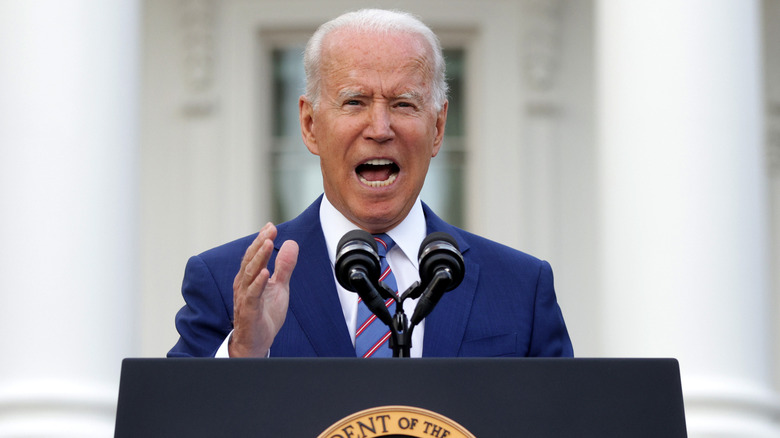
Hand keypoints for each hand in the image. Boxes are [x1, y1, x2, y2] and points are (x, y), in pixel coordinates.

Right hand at [229, 222, 298, 356]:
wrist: (257, 342)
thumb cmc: (264, 314)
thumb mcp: (279, 287)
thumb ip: (284, 267)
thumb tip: (290, 244)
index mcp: (250, 277)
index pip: (254, 255)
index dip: (261, 240)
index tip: (270, 226)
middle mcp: (244, 285)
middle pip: (250, 260)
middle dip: (259, 243)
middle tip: (269, 229)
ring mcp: (245, 297)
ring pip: (250, 274)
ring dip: (259, 258)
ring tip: (267, 244)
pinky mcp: (249, 311)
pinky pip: (252, 295)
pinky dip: (258, 283)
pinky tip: (265, 273)